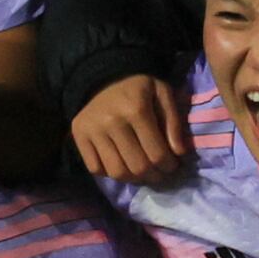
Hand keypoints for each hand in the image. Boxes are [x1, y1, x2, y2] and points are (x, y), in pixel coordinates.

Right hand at [72, 73, 188, 184]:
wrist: (103, 78)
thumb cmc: (138, 89)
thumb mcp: (163, 94)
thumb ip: (174, 122)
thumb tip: (179, 152)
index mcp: (136, 110)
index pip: (156, 154)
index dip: (169, 166)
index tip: (173, 165)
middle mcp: (111, 122)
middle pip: (137, 167)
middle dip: (154, 176)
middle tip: (161, 173)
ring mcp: (92, 131)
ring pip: (116, 172)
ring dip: (134, 179)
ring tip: (144, 174)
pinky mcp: (79, 137)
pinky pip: (96, 169)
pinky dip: (111, 174)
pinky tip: (123, 165)